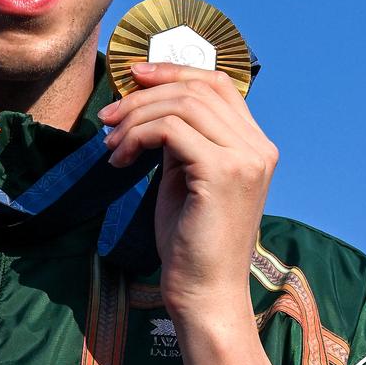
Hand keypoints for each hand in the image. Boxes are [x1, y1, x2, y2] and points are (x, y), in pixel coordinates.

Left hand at [99, 64, 276, 331]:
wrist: (204, 293)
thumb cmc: (190, 244)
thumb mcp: (185, 177)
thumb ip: (181, 139)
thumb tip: (150, 103)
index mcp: (255, 146)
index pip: (218, 84)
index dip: (174, 71)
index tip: (133, 77)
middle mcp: (258, 148)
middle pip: (197, 89)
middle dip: (144, 95)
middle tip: (107, 117)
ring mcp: (245, 159)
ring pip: (180, 105)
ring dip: (135, 118)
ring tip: (110, 145)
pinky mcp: (223, 172)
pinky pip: (170, 130)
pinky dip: (137, 136)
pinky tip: (120, 160)